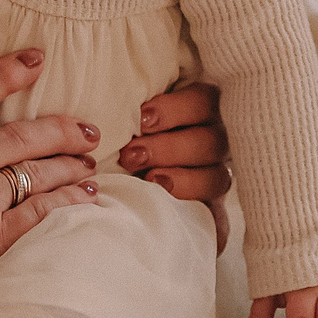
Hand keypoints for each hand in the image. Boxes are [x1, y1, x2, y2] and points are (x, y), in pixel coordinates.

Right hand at [0, 48, 101, 317]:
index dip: (5, 74)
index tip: (34, 60)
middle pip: (18, 137)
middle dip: (60, 128)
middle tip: (88, 126)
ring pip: (35, 173)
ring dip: (70, 164)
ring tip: (90, 160)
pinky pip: (39, 213)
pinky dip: (67, 200)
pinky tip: (85, 196)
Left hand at [126, 82, 233, 253]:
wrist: (128, 184)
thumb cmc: (126, 137)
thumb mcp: (129, 117)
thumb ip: (128, 109)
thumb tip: (100, 101)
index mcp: (199, 109)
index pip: (203, 100)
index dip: (175, 109)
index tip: (141, 118)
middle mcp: (214, 140)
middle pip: (211, 141)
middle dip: (168, 148)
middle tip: (132, 155)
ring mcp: (216, 175)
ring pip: (216, 176)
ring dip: (180, 179)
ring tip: (147, 181)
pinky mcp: (212, 210)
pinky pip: (216, 216)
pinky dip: (192, 209)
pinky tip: (166, 206)